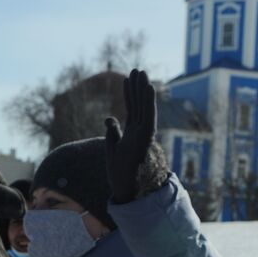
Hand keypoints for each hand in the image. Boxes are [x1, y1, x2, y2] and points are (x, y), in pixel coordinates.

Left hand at [104, 68, 158, 204]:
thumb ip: (112, 131)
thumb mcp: (112, 147)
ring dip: (143, 89)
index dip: (129, 93)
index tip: (127, 79)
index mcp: (132, 133)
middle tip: (137, 69)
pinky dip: (148, 101)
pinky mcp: (145, 136)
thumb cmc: (119, 172)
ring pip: (144, 107)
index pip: (131, 108)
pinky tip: (148, 87)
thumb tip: (109, 117)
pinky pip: (148, 115)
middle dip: (137, 87)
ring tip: (141, 72)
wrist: (123, 187)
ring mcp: (143, 133)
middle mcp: (139, 131)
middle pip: (138, 104)